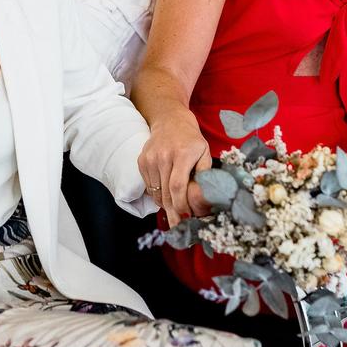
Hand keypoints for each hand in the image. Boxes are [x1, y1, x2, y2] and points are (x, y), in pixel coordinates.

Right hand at [138, 111, 211, 225]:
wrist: (169, 120)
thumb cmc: (191, 139)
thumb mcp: (205, 152)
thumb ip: (205, 174)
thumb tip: (204, 198)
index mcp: (182, 153)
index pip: (177, 186)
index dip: (181, 205)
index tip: (187, 217)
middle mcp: (163, 156)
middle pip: (166, 193)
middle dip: (174, 212)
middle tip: (179, 226)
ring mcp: (150, 159)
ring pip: (156, 192)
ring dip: (166, 205)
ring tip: (175, 212)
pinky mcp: (141, 161)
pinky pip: (149, 187)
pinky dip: (158, 195)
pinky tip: (166, 195)